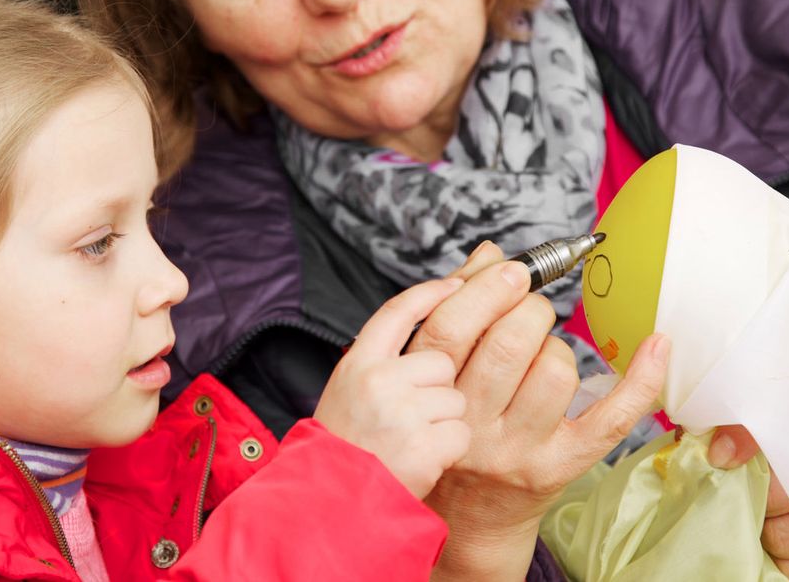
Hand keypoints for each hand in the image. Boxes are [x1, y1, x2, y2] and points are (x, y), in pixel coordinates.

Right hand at [314, 277, 470, 499]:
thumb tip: (438, 300)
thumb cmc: (345, 446)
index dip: (432, 293)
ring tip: (411, 442)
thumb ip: (387, 355)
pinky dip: (448, 451)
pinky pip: (460, 434)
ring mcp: (400, 414)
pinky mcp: (422, 447)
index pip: (398, 310)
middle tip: (412, 416)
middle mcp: (377, 381)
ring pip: (456, 400)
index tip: (460, 283)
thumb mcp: (352, 389)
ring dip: (444, 422)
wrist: (328, 505)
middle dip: (438, 388)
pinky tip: (421, 461)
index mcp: (357, 364)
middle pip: (442, 362)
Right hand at [412, 242, 670, 580]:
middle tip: (531, 309)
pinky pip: (610, 416)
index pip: (450, 330)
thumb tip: (492, 254)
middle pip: (508, 344)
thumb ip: (460, 310)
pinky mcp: (561, 466)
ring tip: (545, 353)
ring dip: (558, 344)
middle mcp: (471, 426)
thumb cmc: (456, 429)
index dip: (484, 288)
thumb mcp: (439, 374)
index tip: (511, 269)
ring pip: (554, 370)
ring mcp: (517, 449)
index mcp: (434, 394)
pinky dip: (640, 377)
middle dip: (530, 308)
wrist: (472, 515)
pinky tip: (655, 344)